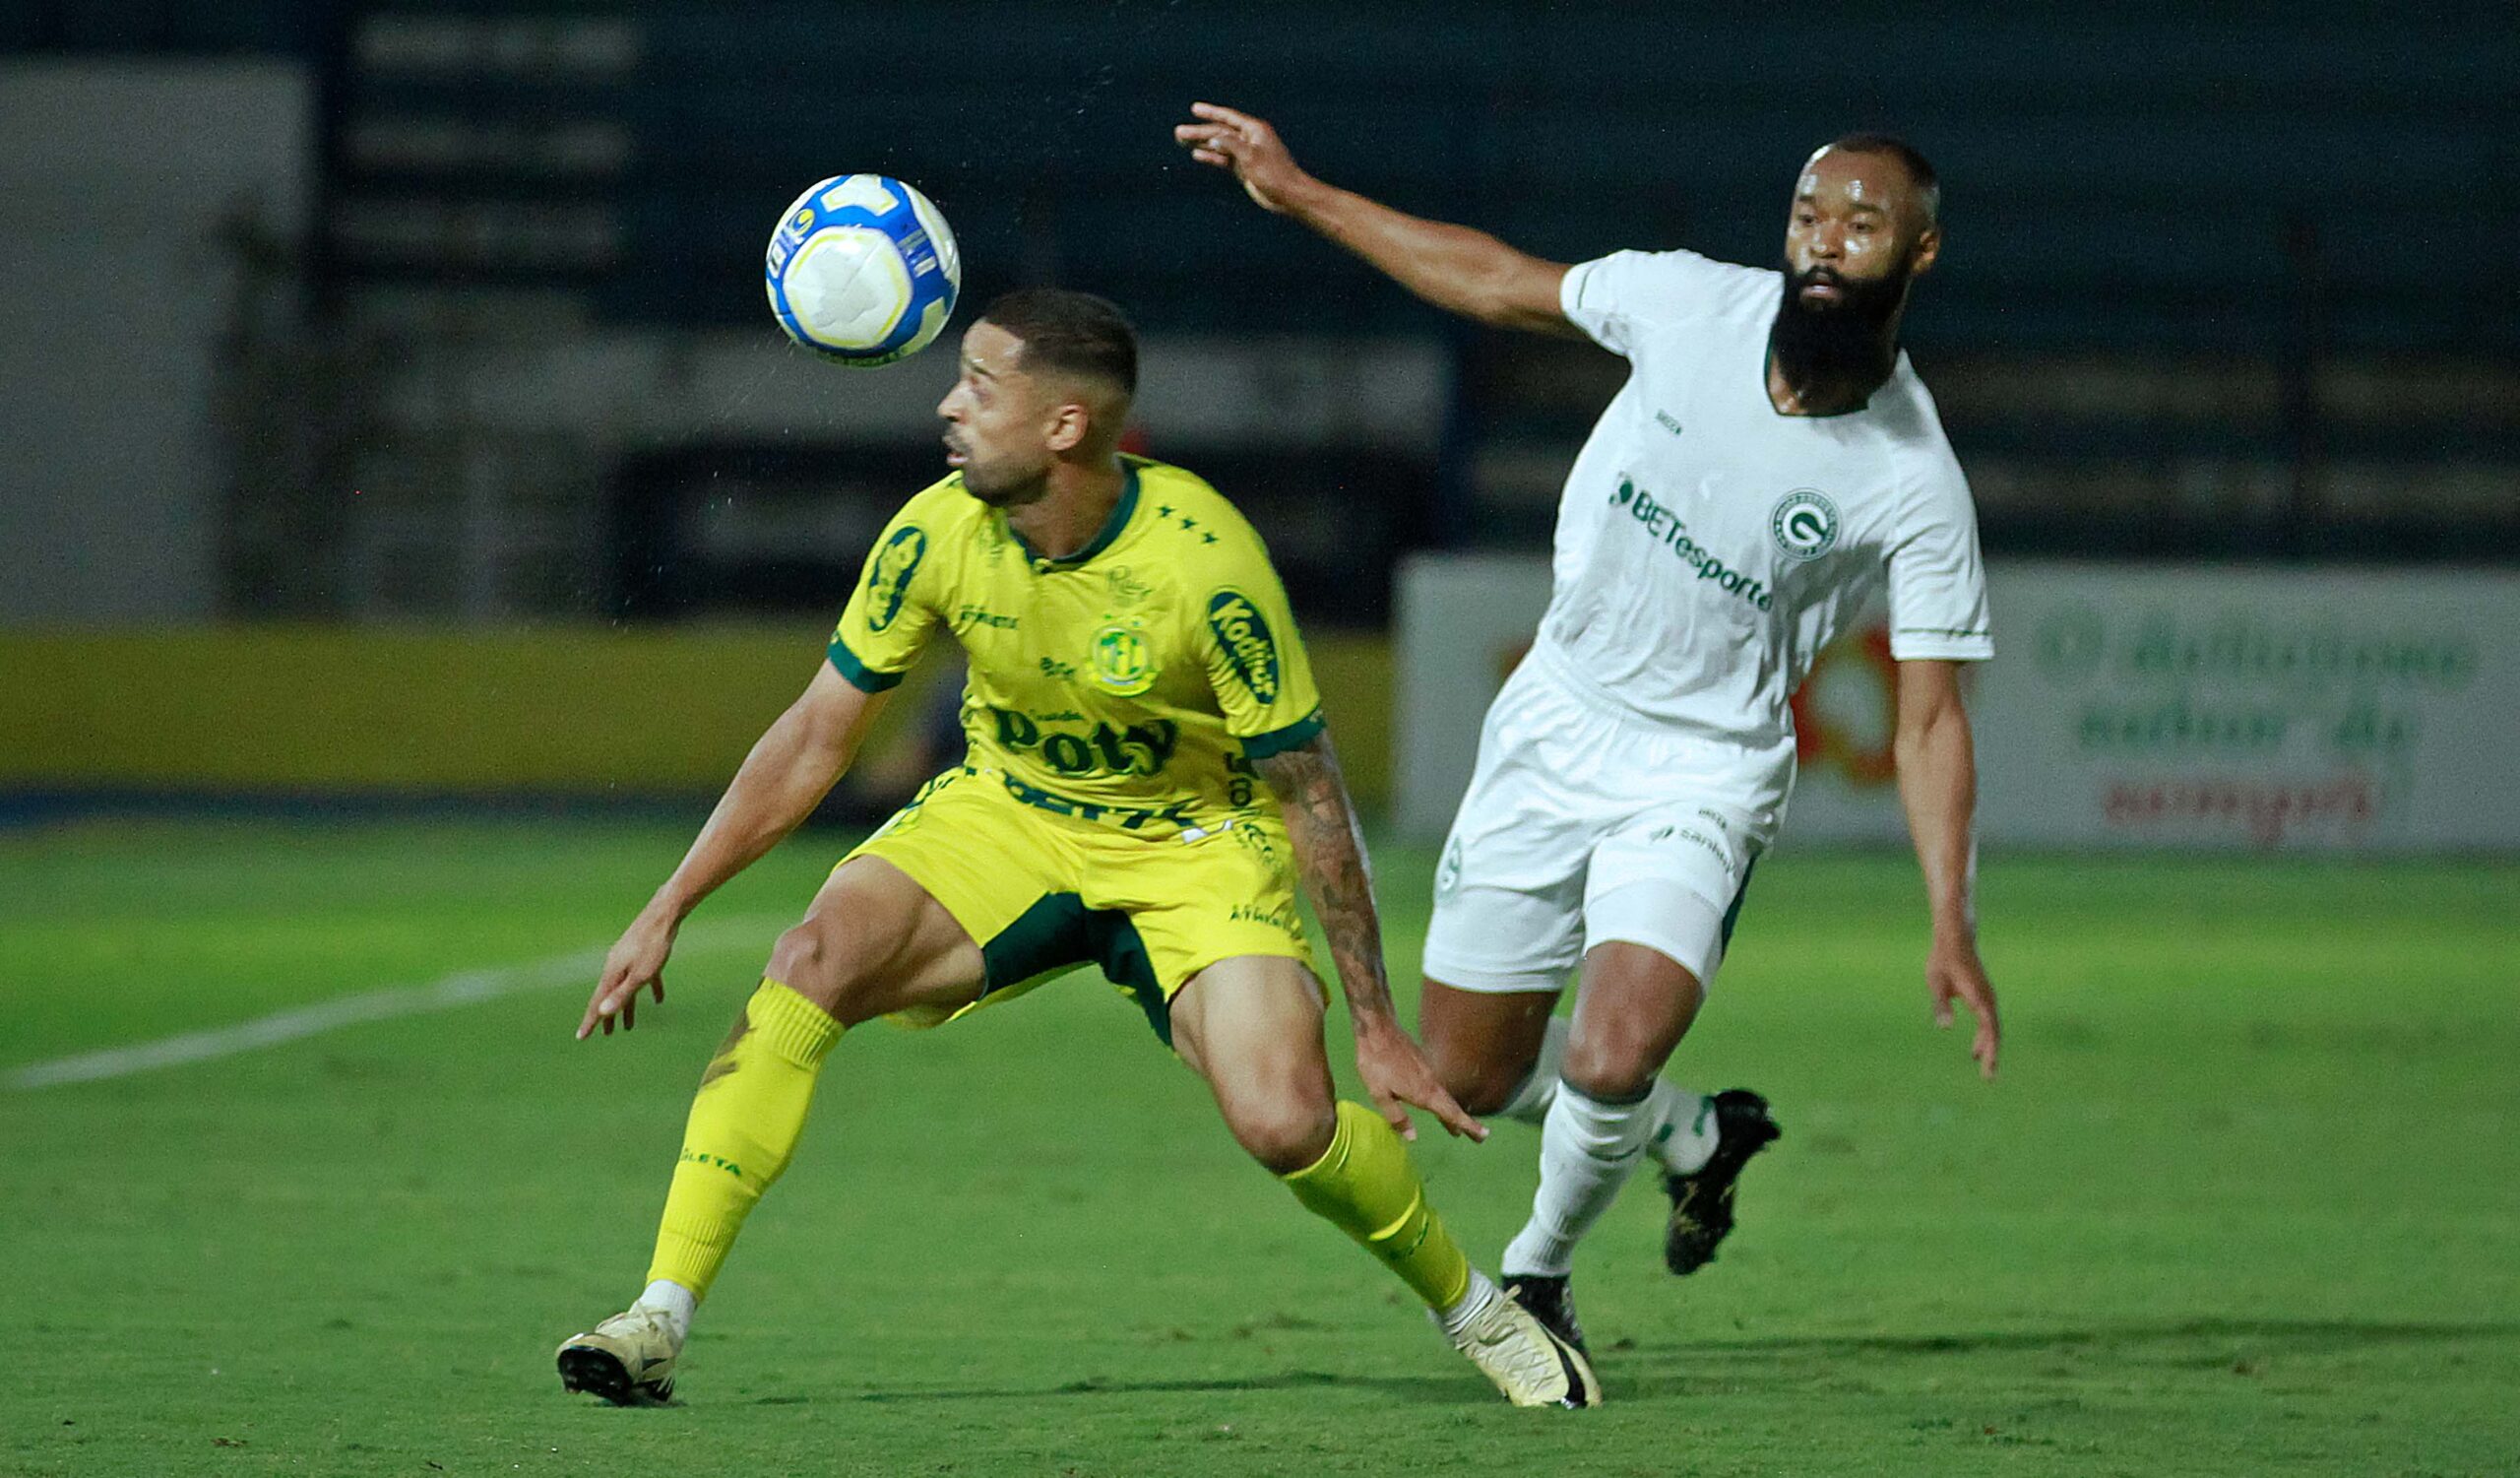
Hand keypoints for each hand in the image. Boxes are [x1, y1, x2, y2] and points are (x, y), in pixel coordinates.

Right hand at [578, 907, 676, 1039]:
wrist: (664, 914)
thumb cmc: (653, 946)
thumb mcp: (640, 975)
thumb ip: (622, 994)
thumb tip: (602, 1012)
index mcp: (612, 973)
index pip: (597, 1003)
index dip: (590, 1021)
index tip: (582, 1037)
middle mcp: (615, 966)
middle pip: (610, 996)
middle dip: (608, 1016)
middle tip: (606, 1034)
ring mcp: (627, 959)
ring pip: (625, 988)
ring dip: (627, 1006)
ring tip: (628, 1025)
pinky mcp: (641, 953)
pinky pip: (643, 977)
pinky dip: (648, 989)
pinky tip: (659, 999)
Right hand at [1173, 101, 1314, 214]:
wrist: (1288, 194)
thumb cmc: (1274, 174)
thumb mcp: (1251, 156)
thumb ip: (1231, 145)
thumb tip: (1212, 139)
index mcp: (1254, 130)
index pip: (1228, 117)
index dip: (1210, 112)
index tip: (1194, 109)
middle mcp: (1249, 138)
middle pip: (1219, 132)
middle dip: (1199, 132)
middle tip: (1179, 132)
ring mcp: (1245, 152)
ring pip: (1219, 145)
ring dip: (1201, 143)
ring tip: (1182, 140)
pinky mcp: (1243, 166)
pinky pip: (1223, 158)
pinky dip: (1210, 156)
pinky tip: (1196, 154)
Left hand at [1353, 1014, 1486, 1142]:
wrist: (1379, 1029)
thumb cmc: (1376, 1062)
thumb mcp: (1380, 1094)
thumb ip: (1397, 1117)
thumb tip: (1413, 1137)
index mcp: (1423, 1093)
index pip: (1450, 1113)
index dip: (1467, 1125)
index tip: (1484, 1134)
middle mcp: (1431, 1083)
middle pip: (1452, 1107)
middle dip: (1466, 1123)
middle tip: (1481, 1137)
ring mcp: (1428, 1073)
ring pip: (1445, 1097)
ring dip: (1453, 1113)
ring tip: (1456, 1128)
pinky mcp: (1422, 1065)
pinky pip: (1437, 1088)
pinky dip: (1443, 1101)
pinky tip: (1436, 1104)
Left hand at [1928, 930, 1999, 1079]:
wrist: (1956, 938)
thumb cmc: (1944, 960)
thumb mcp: (1936, 983)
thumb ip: (1941, 1006)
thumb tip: (1945, 1028)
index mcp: (1979, 999)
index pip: (1989, 1031)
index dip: (1990, 1051)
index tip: (1988, 1069)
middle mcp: (1988, 1000)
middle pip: (1994, 1033)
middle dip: (1992, 1055)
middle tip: (1988, 1078)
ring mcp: (1988, 998)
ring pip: (1992, 1029)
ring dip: (1987, 1048)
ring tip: (1980, 1067)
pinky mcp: (1983, 997)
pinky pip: (1988, 1023)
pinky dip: (1984, 1037)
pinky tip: (1975, 1048)